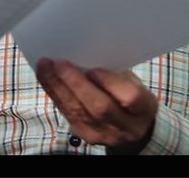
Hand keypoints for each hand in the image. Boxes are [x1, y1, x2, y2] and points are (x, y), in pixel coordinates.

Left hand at [35, 58, 157, 151]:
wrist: (132, 129)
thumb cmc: (130, 97)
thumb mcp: (133, 83)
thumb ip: (115, 73)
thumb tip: (87, 54)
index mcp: (143, 109)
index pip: (129, 98)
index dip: (110, 82)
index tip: (94, 68)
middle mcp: (125, 127)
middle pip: (99, 107)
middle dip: (75, 83)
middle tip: (59, 63)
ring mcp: (103, 134)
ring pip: (78, 112)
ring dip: (57, 87)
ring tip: (45, 66)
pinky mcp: (84, 135)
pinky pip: (67, 113)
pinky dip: (54, 93)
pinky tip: (46, 78)